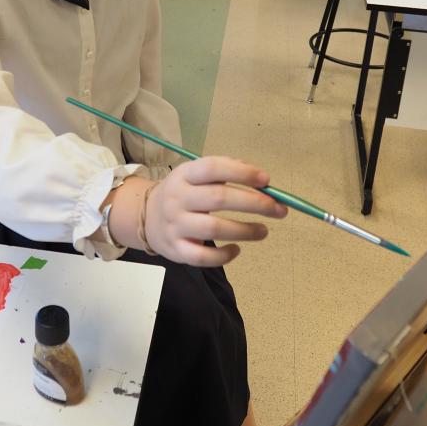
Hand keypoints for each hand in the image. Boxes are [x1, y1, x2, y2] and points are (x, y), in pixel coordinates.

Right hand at [144, 157, 286, 266]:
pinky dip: (223, 256)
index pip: (213, 168)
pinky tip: (237, 250)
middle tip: (278, 209)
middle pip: (219, 199)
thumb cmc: (184, 193)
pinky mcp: (176, 250)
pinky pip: (202, 257)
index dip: (241, 172)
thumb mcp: (196, 175)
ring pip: (214, 229)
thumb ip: (225, 171)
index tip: (266, 180)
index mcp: (184, 175)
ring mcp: (175, 225)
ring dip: (245, 230)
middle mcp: (177, 198)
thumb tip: (260, 178)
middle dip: (254, 203)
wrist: (148, 217)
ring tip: (264, 231)